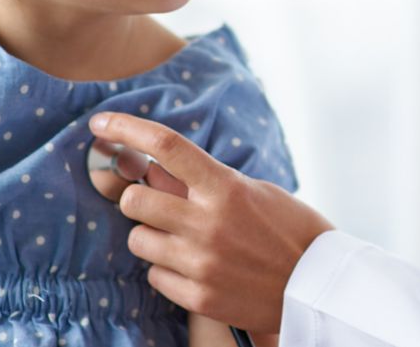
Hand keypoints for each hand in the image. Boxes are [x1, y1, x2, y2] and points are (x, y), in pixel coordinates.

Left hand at [88, 112, 333, 333]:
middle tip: (157, 204)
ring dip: (151, 236)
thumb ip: (204, 182)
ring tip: (183, 240)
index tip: (101, 122)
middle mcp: (208, 223)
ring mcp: (201, 262)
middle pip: (134, 199)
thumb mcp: (252, 191)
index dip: (126, 127)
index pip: (166, 146)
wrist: (318, 286)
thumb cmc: (289, 230)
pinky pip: (154, 276)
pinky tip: (196, 267)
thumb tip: (155, 169)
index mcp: (225, 187)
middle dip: (138, 199)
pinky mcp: (198, 297)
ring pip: (138, 239)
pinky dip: (167, 269)